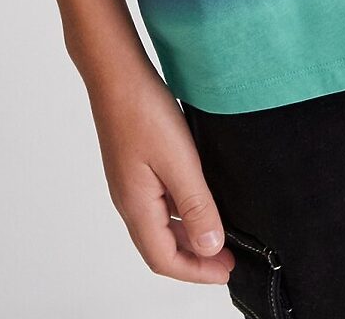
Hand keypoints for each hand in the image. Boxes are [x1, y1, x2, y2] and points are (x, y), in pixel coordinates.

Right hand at [87, 59, 236, 284]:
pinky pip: (158, 202)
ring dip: (187, 235)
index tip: (226, 270)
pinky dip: (180, 211)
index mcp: (137, 207)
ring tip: (218, 232)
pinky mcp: (134, 164)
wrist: (116, 72)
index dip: (196, 272)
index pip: (164, 260)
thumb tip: (210, 248)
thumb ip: (196, 207)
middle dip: (194, 258)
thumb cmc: (142, 111)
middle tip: (228, 258)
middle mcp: (129, 200)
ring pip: (159, 224)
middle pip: (160, 247)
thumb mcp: (180, 162)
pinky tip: (198, 197)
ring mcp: (130, 182)